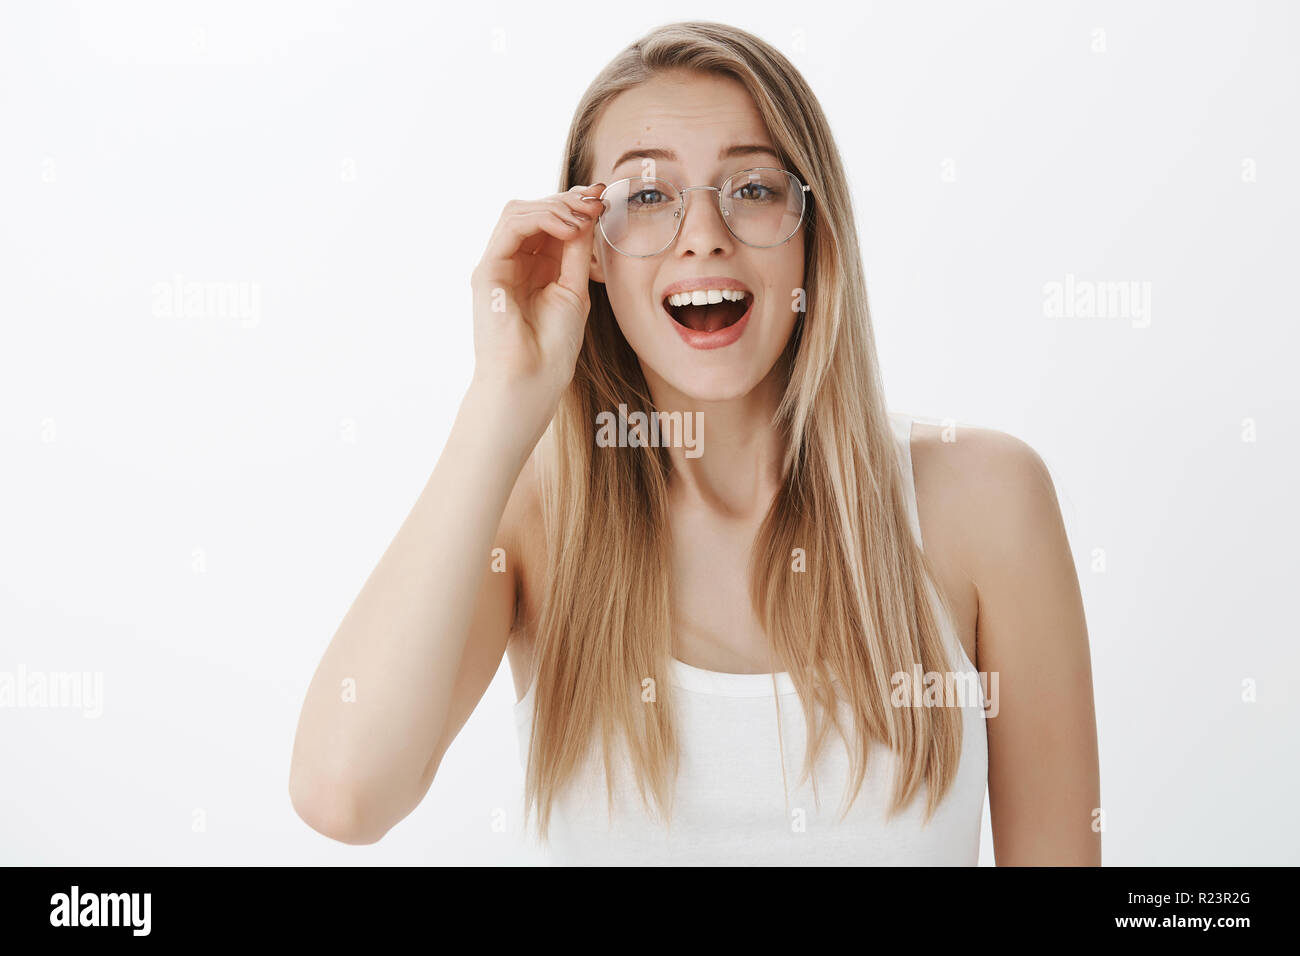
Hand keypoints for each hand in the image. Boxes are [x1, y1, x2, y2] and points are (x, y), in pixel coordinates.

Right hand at [468, 183, 606, 414]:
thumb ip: (576, 251)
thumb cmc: (552, 347)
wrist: (531, 379)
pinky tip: (568, 228)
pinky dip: (542, 219)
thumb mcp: (574, 289)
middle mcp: (513, 262)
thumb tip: (587, 212)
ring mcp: (498, 265)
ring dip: (556, 207)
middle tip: (596, 202)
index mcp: (534, 268)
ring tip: (584, 218)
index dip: (575, 207)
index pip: (550, 223)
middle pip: (534, 211)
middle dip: (568, 201)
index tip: (602, 201)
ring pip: (519, 212)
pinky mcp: (487, 270)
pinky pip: (511, 226)